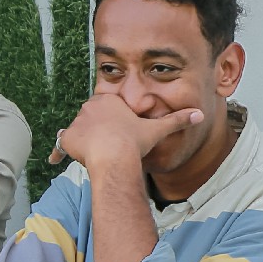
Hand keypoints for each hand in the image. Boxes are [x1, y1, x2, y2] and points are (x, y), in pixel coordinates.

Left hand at [49, 92, 201, 170]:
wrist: (115, 158)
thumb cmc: (135, 142)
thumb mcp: (158, 129)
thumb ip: (177, 120)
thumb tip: (199, 114)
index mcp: (108, 100)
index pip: (107, 109)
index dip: (113, 122)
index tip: (120, 134)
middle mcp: (88, 107)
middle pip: (91, 118)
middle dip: (98, 130)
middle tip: (110, 145)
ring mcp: (76, 122)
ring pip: (80, 132)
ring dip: (85, 141)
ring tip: (97, 155)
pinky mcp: (66, 138)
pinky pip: (62, 146)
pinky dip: (63, 153)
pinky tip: (63, 161)